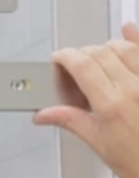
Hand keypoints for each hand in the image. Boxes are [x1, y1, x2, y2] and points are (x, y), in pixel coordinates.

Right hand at [34, 22, 138, 177]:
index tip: (59, 59)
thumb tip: (47, 115)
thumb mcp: (102, 146)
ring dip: (109, 46)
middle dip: (84, 53)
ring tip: (101, 55)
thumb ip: (73, 122)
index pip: (82, 65)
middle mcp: (134, 88)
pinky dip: (137, 38)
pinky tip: (130, 30)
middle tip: (76, 65)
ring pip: (126, 48)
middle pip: (102, 53)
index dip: (66, 57)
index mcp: (112, 104)